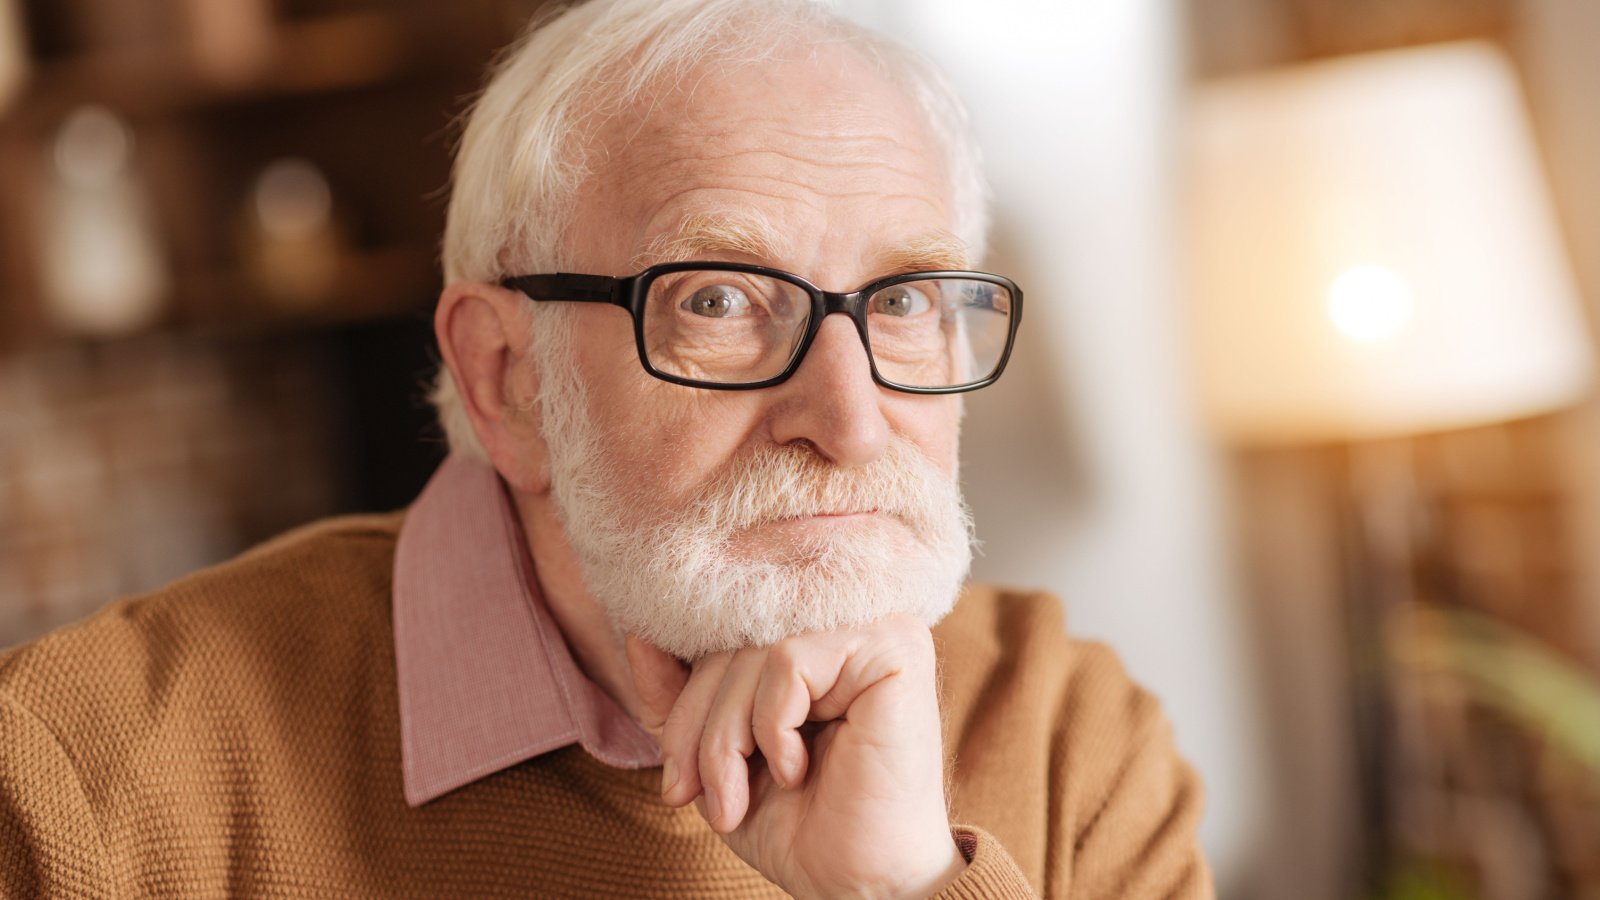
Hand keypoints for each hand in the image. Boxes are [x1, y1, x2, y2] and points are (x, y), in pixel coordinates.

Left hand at [627, 614, 965, 899]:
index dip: (685, 701)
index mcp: (816, 638)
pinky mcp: (893, 648)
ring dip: (729, 735)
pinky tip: (797, 771)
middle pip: (734, 640)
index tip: (676, 778)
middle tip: (691, 793)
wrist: (858, 886)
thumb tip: (637, 634)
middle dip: (698, 726)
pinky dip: (773, 727)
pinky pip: (790, 661)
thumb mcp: (717, 753)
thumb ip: (679, 694)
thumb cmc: (800, 822)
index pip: (723, 635)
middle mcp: (850, 619)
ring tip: (744, 794)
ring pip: (756, 652)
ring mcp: (876, 627)